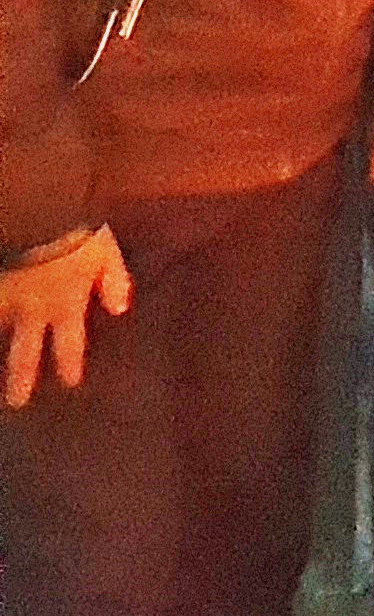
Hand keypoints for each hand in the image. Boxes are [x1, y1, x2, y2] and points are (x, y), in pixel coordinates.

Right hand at [0, 223, 130, 406]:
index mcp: (64, 304)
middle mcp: (32, 309)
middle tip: (15, 402)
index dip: (69, 364)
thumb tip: (120, 309)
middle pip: (24, 352)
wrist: (39, 213)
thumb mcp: (106, 253)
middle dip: (20, 378)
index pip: (69, 343)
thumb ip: (114, 280)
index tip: (68, 383)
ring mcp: (7, 298)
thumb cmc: (77, 231)